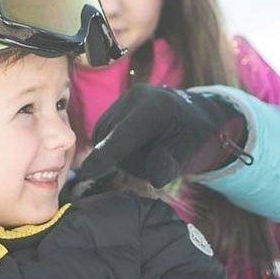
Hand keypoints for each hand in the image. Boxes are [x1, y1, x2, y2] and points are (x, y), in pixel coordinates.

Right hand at [75, 86, 249, 191]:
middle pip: (113, 145)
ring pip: (105, 145)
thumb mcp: (190, 149)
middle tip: (159, 155)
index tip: (87, 172)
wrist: (189, 111)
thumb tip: (156, 179)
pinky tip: (137, 144)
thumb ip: (172, 163)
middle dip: (132, 161)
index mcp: (153, 106)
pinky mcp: (107, 113)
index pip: (123, 135)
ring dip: (124, 157)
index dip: (105, 154)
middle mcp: (131, 99)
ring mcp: (116, 104)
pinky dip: (117, 151)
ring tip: (150, 147)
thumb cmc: (192, 131)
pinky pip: (103, 141)